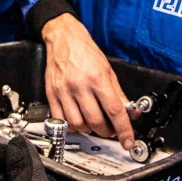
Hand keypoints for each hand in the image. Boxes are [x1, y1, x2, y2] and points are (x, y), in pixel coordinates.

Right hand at [41, 14, 135, 148]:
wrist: (63, 39)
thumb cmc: (85, 52)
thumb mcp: (108, 70)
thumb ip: (118, 93)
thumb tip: (130, 112)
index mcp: (97, 78)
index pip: (114, 111)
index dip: (124, 130)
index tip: (128, 141)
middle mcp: (80, 86)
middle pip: (96, 121)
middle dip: (107, 131)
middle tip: (111, 129)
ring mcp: (64, 91)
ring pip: (78, 124)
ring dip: (90, 130)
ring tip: (95, 124)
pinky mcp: (52, 95)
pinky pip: (62, 121)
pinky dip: (72, 126)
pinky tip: (79, 121)